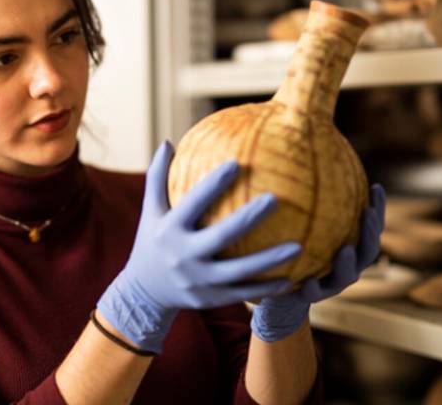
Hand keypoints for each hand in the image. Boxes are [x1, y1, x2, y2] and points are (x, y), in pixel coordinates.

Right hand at [98, 141, 300, 352]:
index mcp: (169, 229)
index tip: (236, 163)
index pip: (193, 203)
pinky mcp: (210, 299)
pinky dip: (266, 288)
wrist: (144, 293)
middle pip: (221, 236)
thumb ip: (158, 177)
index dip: (213, 184)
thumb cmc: (153, 241)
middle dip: (248, 218)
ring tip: (298, 246)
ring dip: (269, 260)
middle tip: (276, 199)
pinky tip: (291, 278)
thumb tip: (168, 142)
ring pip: (239, 271)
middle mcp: (183, 255)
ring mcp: (198, 280)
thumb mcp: (150, 211)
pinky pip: (242, 292)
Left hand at [250, 184, 385, 341]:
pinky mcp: (311, 298)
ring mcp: (331, 284)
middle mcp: (346, 265)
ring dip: (348, 263)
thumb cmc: (289, 248)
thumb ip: (304, 200)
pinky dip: (313, 288)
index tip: (376, 187)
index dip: (378, 208)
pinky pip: (314, 294)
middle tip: (368, 213)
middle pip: (368, 249)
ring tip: (345, 250)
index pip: (369, 225)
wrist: (277, 290)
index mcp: (349, 245)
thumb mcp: (297, 222)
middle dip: (371, 232)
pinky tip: (306, 282)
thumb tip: (301, 158)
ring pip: (347, 275)